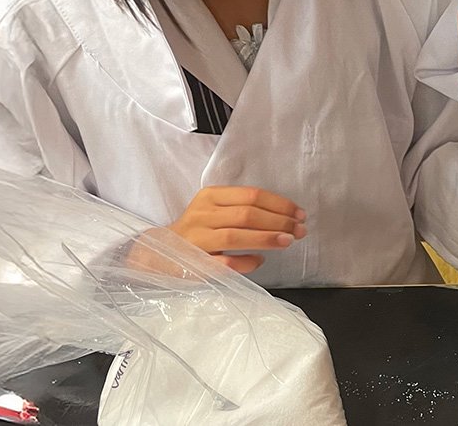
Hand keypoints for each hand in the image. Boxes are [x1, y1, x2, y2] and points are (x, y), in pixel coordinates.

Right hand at [170, 185, 307, 274]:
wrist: (157, 253)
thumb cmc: (198, 230)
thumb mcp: (215, 209)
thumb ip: (243, 208)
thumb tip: (286, 218)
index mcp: (210, 196)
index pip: (251, 195)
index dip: (279, 204)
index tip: (299, 213)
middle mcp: (202, 214)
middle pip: (247, 214)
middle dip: (279, 222)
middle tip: (300, 230)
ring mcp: (196, 239)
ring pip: (236, 235)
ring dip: (266, 239)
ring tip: (288, 241)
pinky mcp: (193, 263)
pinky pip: (224, 263)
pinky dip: (245, 262)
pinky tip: (260, 261)